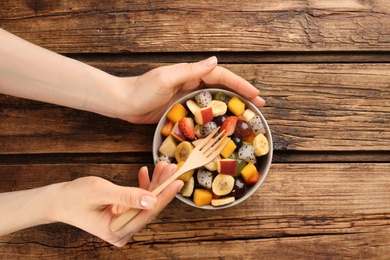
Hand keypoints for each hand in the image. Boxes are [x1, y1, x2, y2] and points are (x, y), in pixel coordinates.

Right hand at [52, 162, 182, 246]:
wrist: (58, 200)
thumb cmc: (75, 197)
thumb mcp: (102, 192)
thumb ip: (127, 196)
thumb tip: (152, 200)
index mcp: (117, 231)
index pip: (148, 213)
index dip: (164, 196)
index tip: (177, 182)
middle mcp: (123, 231)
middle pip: (149, 207)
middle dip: (161, 186)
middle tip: (172, 169)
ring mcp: (123, 224)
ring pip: (146, 202)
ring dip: (154, 184)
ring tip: (162, 166)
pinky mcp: (122, 215)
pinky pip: (137, 200)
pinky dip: (142, 186)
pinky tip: (144, 172)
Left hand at [118, 56, 265, 122]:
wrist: (123, 103)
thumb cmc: (142, 90)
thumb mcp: (166, 78)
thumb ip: (190, 71)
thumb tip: (214, 61)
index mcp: (190, 74)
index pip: (221, 77)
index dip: (240, 85)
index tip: (256, 94)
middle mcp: (191, 84)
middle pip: (222, 88)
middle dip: (241, 95)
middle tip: (258, 106)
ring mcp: (187, 97)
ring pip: (215, 101)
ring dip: (231, 107)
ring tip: (246, 117)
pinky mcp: (181, 109)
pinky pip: (203, 112)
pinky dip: (215, 117)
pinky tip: (221, 126)